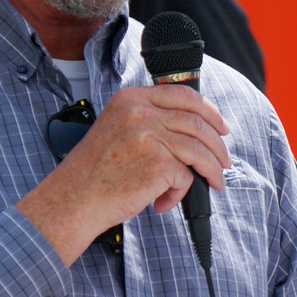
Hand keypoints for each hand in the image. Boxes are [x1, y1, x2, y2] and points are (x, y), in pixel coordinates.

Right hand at [17, 84, 230, 264]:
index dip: (209, 111)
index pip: (183, 95)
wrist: (73, 199)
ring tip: (214, 183)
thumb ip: (147, 120)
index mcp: (131, 99)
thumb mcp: (116, 128)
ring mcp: (150, 137)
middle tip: (224, 161)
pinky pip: (186, 177)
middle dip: (218, 145)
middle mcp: (141, 112)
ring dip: (211, 170)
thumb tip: (191, 129)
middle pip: (198, 123)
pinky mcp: (158, 164)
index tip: (221, 127)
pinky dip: (179, 193)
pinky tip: (163, 202)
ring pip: (199, 150)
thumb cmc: (94, 172)